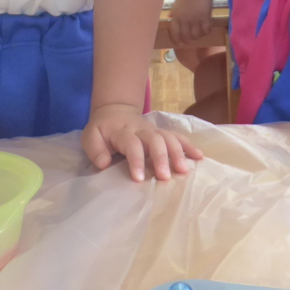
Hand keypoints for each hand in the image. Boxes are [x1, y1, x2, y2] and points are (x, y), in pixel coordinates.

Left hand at [82, 103, 202, 181]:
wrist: (115, 111)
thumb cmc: (102, 130)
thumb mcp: (90, 137)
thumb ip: (95, 150)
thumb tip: (104, 164)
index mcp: (123, 131)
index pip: (132, 144)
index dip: (136, 160)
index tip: (139, 178)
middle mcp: (141, 130)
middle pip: (155, 140)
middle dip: (161, 158)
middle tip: (165, 177)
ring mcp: (154, 130)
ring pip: (169, 138)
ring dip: (178, 153)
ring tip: (184, 170)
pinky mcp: (162, 133)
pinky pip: (178, 137)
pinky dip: (189, 146)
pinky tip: (200, 157)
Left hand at [168, 0, 213, 44]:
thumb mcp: (178, 0)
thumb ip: (176, 10)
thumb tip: (173, 16)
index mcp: (176, 14)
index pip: (174, 32)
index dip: (176, 39)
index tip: (179, 43)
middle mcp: (184, 19)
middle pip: (186, 36)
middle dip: (188, 39)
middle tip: (192, 38)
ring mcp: (195, 18)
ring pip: (196, 35)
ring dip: (198, 36)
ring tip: (200, 32)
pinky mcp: (205, 16)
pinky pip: (206, 29)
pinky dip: (207, 31)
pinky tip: (207, 28)